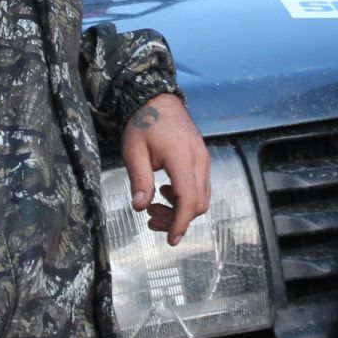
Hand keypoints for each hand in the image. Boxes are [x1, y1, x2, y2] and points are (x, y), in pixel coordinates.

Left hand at [120, 93, 209, 245]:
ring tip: (154, 207)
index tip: (170, 239)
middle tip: (151, 219)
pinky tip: (165, 192)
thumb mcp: (134, 151)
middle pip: (199, 203)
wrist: (157, 99)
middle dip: (177, 219)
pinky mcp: (201, 159)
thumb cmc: (144, 122)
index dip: (180, 223)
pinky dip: (185, 197)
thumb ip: (139, 179)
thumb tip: (139, 206)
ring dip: (181, 209)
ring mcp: (203, 159)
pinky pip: (200, 186)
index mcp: (182, 157)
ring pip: (201, 197)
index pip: (188, 199)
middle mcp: (199, 160)